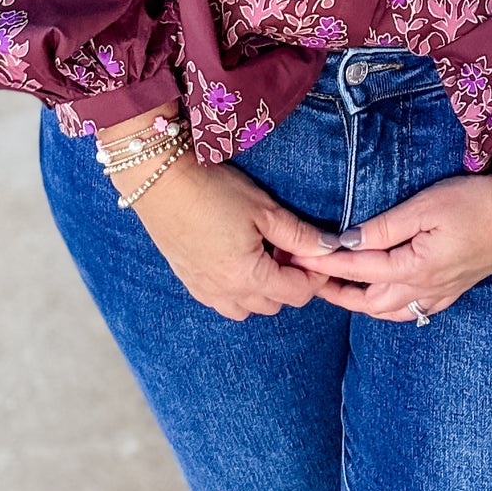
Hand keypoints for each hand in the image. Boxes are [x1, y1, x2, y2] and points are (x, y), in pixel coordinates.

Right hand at [126, 154, 330, 321]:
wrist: (160, 182)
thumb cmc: (214, 192)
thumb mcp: (264, 210)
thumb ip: (299, 234)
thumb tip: (330, 247)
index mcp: (249, 277)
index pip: (297, 293)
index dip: (316, 275)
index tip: (320, 253)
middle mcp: (226, 293)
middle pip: (275, 304)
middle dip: (290, 281)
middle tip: (291, 247)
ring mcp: (205, 291)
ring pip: (248, 308)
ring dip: (264, 289)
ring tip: (264, 253)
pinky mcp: (190, 282)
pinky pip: (223, 301)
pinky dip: (239, 289)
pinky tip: (239, 258)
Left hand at [273, 174, 491, 320]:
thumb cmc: (477, 202)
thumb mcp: (428, 205)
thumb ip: (385, 226)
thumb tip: (348, 240)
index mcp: (415, 268)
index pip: (357, 269)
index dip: (324, 263)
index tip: (296, 257)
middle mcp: (424, 290)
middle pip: (367, 301)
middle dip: (333, 290)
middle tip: (304, 277)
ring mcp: (440, 294)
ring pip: (387, 312)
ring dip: (357, 302)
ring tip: (332, 288)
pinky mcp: (452, 290)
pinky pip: (409, 311)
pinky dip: (385, 308)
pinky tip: (380, 298)